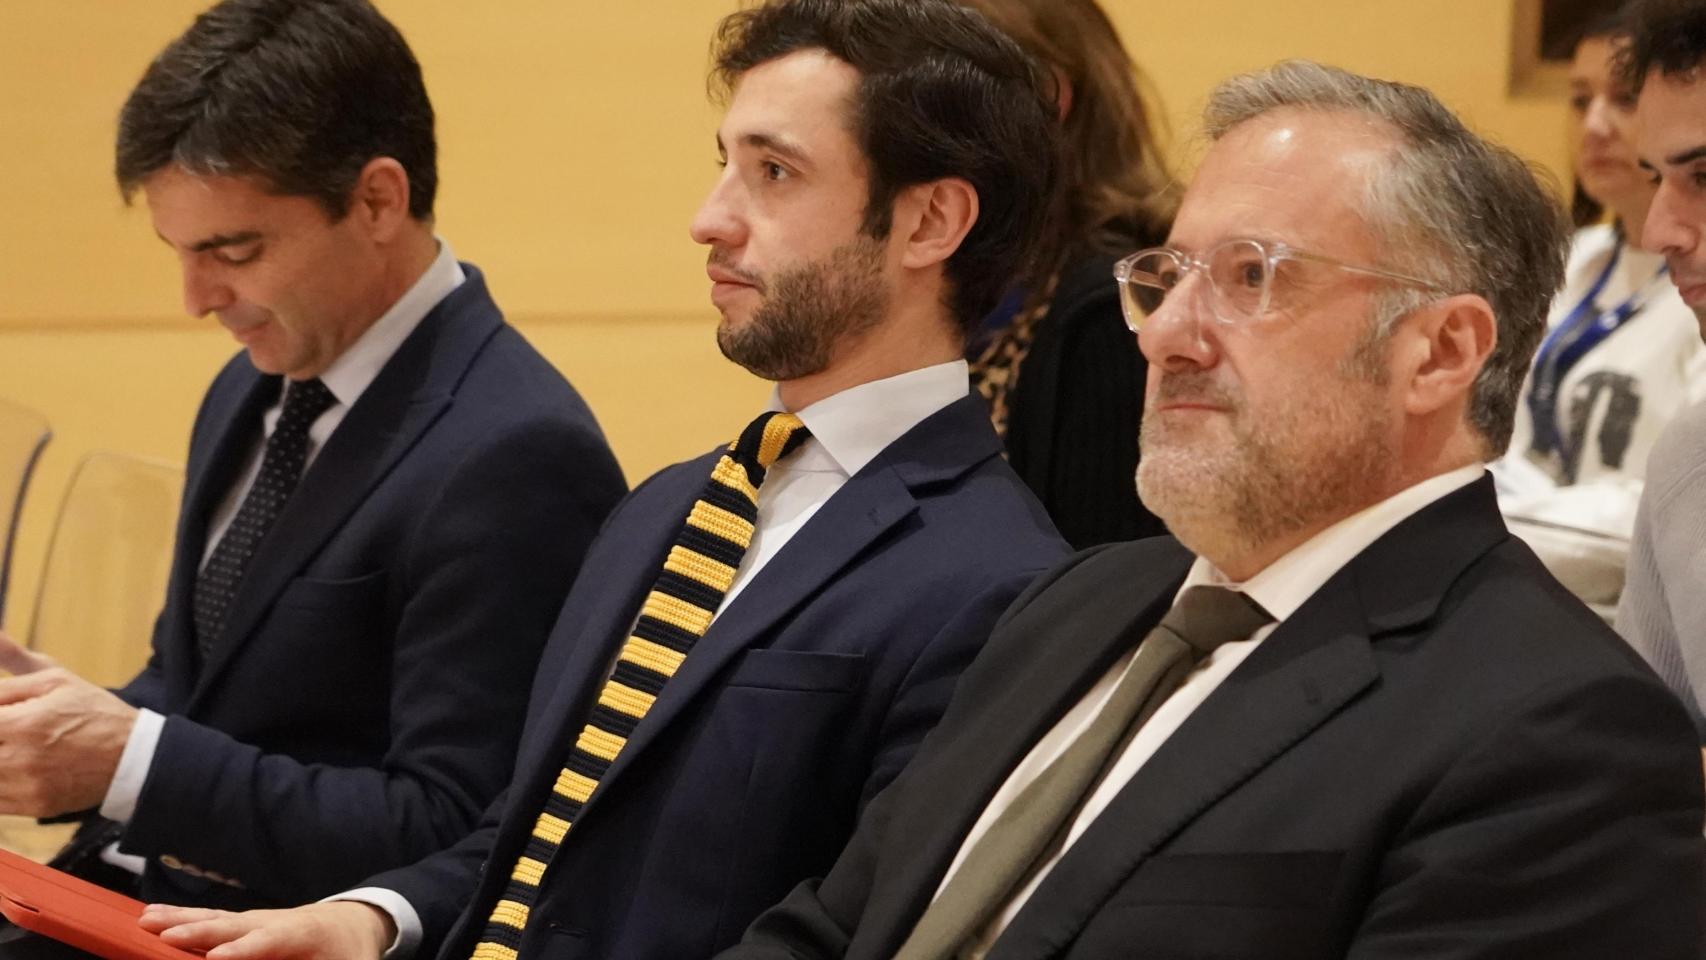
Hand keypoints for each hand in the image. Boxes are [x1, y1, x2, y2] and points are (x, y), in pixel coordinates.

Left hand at [0, 632, 136, 815]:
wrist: (134, 757)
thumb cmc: (95, 713)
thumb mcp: (57, 680)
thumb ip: (12, 667)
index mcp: (22, 724)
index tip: (0, 712)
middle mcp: (18, 759)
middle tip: (5, 728)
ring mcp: (24, 788)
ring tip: (10, 742)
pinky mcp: (30, 807)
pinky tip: (13, 764)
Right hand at [140, 902, 396, 959]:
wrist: (350, 920)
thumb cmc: (348, 951)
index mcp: (301, 933)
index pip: (269, 942)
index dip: (244, 951)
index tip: (216, 959)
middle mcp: (272, 921)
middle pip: (233, 926)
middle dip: (199, 931)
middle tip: (164, 936)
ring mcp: (255, 920)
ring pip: (214, 920)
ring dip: (179, 920)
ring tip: (145, 920)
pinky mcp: (242, 924)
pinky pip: (210, 921)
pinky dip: (181, 918)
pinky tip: (151, 917)